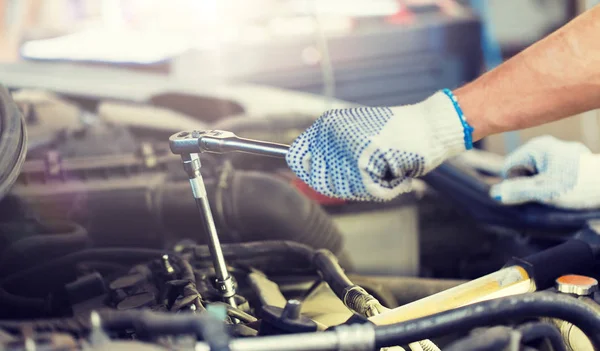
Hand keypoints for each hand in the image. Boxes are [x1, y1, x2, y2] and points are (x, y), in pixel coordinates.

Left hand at [286, 90, 472, 200]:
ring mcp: (346, 144)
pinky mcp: (365, 158)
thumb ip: (332, 155)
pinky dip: (389, 190)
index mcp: (327, 125)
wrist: (432, 126)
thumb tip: (305, 172)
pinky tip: (400, 175)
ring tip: (388, 170)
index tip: (324, 181)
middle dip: (349, 187)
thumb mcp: (359, 138)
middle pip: (322, 183)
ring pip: (347, 190)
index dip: (308, 175)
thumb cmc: (400, 136)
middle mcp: (332, 132)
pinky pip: (369, 192)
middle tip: (373, 175)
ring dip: (371, 188)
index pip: (297, 158)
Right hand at [490, 136, 599, 208]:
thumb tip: (494, 194)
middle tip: (548, 191)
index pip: (509, 167)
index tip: (532, 190)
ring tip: (560, 189)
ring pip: (537, 170)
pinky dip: (555, 180)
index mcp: (536, 147)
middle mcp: (545, 144)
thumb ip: (518, 191)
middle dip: (531, 183)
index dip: (516, 183)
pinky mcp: (570, 158)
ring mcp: (558, 150)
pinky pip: (550, 170)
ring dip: (543, 183)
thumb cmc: (579, 186)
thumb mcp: (545, 192)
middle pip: (522, 168)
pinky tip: (567, 186)